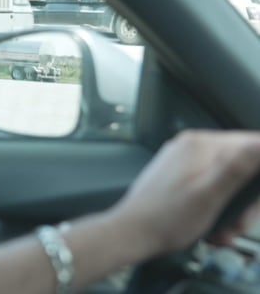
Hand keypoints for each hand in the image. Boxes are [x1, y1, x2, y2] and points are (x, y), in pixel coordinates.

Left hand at [109, 130, 259, 255]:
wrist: (130, 234)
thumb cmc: (167, 219)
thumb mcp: (211, 195)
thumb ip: (238, 167)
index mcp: (202, 144)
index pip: (253, 145)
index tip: (256, 203)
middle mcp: (192, 145)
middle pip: (242, 165)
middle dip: (246, 200)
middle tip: (239, 225)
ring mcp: (182, 159)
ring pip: (227, 179)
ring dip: (232, 208)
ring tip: (223, 230)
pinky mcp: (177, 174)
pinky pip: (209, 185)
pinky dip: (216, 206)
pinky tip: (211, 226)